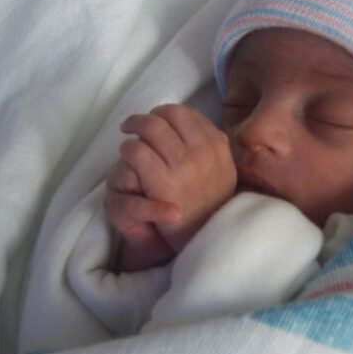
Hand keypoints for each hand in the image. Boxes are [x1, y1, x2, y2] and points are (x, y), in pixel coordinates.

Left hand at [105, 104, 236, 270]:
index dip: (166, 114)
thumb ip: (216, 149)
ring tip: (129, 138)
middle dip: (148, 116)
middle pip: (168, 114)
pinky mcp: (162, 182)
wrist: (202, 239)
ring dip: (135, 128)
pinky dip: (128, 147)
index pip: (187, 114)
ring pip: (151, 127)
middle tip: (136, 125)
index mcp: (218, 147)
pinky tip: (127, 155)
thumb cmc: (210, 206)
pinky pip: (137, 150)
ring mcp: (183, 166)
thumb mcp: (224, 174)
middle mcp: (203, 153)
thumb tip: (208, 127)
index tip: (158, 121)